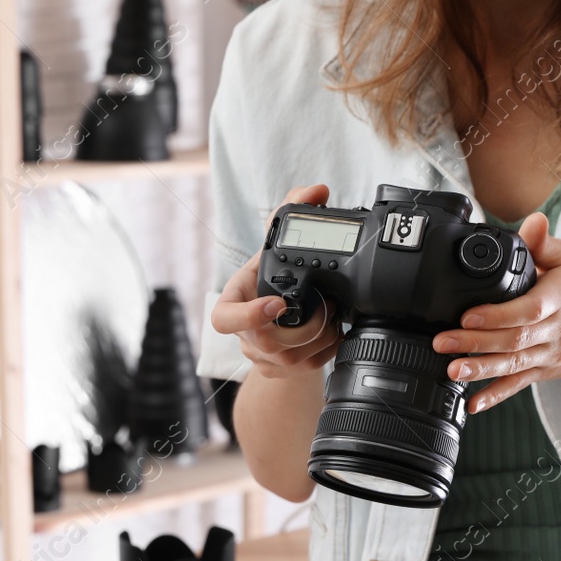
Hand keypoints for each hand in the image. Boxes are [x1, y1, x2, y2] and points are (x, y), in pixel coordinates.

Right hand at [210, 184, 344, 378]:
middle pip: (265, 343)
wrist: (275, 317)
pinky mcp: (279, 370)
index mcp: (235, 300)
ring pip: (287, 359)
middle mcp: (244, 333)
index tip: (276, 304)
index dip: (247, 316)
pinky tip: (336, 335)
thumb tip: (316, 190)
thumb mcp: (277, 242)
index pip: (223, 319)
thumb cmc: (270, 279)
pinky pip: (302, 369)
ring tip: (337, 319)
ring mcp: (260, 355)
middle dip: (303, 327)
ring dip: (318, 339)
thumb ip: (293, 208)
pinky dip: (325, 352)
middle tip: (329, 308)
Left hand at [432, 214, 560, 412]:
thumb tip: (533, 222)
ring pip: (512, 365)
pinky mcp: (540, 373)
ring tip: (451, 370)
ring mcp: (546, 355)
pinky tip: (473, 404)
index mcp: (558, 299)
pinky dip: (495, 396)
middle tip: (442, 342)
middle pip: (513, 339)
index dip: (497, 315)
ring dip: (480, 370)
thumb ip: (544, 244)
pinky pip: (517, 386)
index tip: (467, 316)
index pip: (527, 309)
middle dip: (475, 343)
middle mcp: (553, 330)